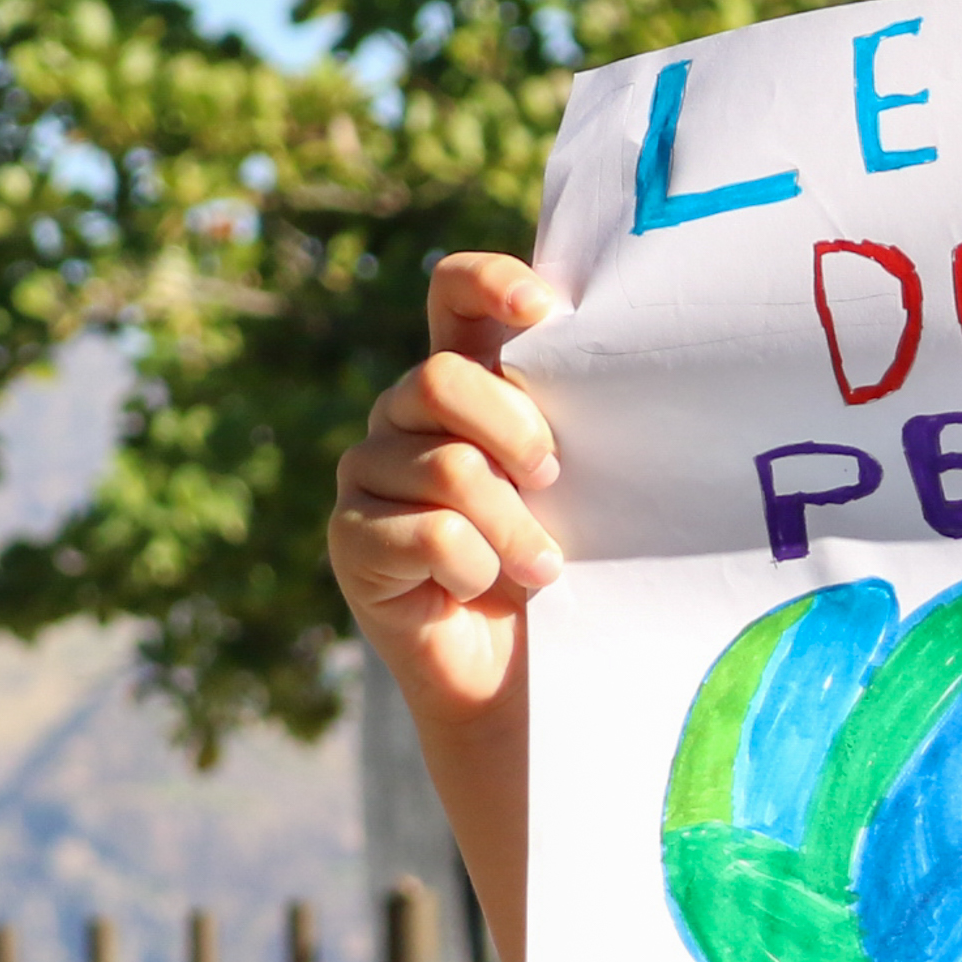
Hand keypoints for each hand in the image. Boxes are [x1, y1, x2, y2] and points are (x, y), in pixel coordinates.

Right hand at [328, 252, 568, 747]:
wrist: (519, 676)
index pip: (455, 295)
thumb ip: (569, 420)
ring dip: (515, 527)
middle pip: (441, 380)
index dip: (491, 284)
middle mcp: (404, 414)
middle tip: (555, 480)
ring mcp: (368, 473)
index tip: (548, 310)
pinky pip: (429, 533)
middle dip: (515, 432)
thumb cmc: (558, 566)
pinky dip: (475, 568)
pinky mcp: (351, 538)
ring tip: (544, 568)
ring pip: (447, 468)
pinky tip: (479, 590)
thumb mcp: (574, 484)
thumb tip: (610, 360)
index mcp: (464, 382)